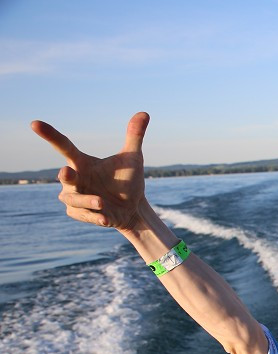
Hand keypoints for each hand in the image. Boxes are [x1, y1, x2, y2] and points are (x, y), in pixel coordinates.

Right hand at [30, 112, 149, 230]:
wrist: (133, 207)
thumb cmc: (127, 180)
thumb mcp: (132, 158)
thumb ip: (134, 136)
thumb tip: (144, 113)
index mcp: (82, 162)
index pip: (63, 146)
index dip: (50, 135)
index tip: (35, 123)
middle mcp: (75, 179)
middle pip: (64, 176)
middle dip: (65, 175)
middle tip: (67, 171)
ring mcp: (76, 197)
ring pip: (73, 199)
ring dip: (86, 200)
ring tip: (101, 202)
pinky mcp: (81, 214)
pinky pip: (83, 215)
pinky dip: (94, 217)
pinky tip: (106, 218)